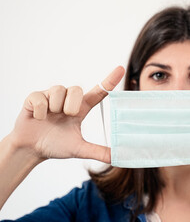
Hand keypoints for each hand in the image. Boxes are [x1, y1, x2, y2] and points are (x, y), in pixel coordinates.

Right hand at [9, 66, 124, 162]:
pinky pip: (40, 98)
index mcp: (81, 108)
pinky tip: (37, 118)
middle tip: (64, 117)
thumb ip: (98, 152)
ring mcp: (51, 97)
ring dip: (54, 108)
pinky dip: (39, 112)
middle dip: (70, 105)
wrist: (31, 149)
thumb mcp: (79, 149)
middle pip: (76, 89)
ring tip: (49, 118)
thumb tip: (117, 158)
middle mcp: (68, 99)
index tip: (121, 69)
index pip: (99, 92)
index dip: (110, 80)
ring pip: (58, 91)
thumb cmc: (56, 145)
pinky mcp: (34, 97)